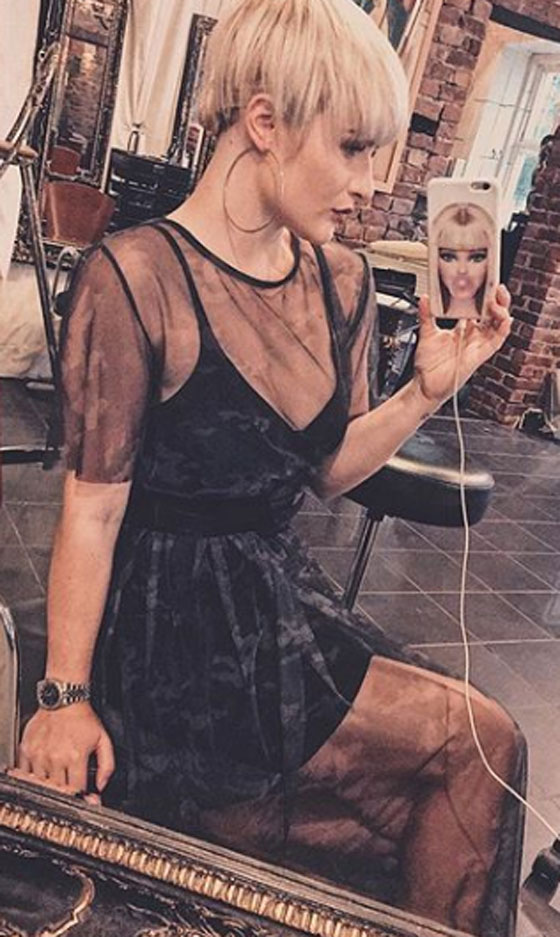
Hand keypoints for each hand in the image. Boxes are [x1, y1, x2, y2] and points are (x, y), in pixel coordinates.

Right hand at [16, 703, 114, 803]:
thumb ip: (107, 765)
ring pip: (42, 784)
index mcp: (76, 756)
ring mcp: (39, 755)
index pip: (77, 790)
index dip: (81, 795)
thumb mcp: (103, 740)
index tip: (83, 793)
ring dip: (50, 784)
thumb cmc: (82, 719)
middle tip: (70, 782)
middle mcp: (56, 758)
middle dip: (67, 791)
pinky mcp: (27, 750)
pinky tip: (42, 770)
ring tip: (58, 774)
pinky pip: (26, 773)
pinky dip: (33, 776)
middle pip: (59, 790)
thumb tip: (101, 785)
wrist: (63, 700)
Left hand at [412, 285, 511, 407]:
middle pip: (493, 316)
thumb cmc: (428, 365)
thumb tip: (425, 298)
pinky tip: (504, 318)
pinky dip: (502, 329)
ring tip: (497, 300)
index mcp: (463, 330)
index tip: (485, 285)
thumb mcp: (427, 333)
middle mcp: (473, 337)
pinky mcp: (479, 356)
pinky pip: (496, 341)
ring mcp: (477, 346)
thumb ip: (426, 314)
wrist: (424, 385)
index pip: (480, 311)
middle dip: (498, 301)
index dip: (485, 298)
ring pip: (498, 326)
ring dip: (502, 312)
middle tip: (496, 288)